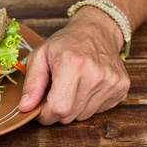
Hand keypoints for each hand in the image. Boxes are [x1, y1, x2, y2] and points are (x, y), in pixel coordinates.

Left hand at [18, 6, 130, 124]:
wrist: (97, 30)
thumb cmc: (66, 43)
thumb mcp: (40, 56)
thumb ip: (31, 83)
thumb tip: (25, 107)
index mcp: (73, 65)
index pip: (59, 108)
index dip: (45, 115)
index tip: (39, 109)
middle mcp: (96, 75)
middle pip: (70, 115)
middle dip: (57, 110)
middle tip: (55, 92)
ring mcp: (112, 82)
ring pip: (83, 116)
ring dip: (73, 107)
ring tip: (72, 86)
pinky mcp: (122, 88)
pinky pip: (98, 111)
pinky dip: (88, 104)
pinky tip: (86, 86)